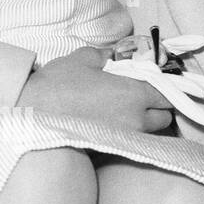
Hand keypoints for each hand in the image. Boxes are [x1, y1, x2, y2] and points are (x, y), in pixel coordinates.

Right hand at [16, 46, 173, 134]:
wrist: (34, 115)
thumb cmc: (59, 84)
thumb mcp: (82, 58)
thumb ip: (104, 55)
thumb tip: (112, 57)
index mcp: (134, 93)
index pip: (169, 94)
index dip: (166, 86)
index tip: (157, 81)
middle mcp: (136, 118)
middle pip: (165, 117)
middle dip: (159, 106)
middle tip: (142, 95)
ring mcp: (125, 136)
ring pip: (150, 131)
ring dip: (145, 120)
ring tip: (127, 109)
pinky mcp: (111, 148)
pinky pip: (132, 139)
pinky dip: (129, 131)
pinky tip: (112, 121)